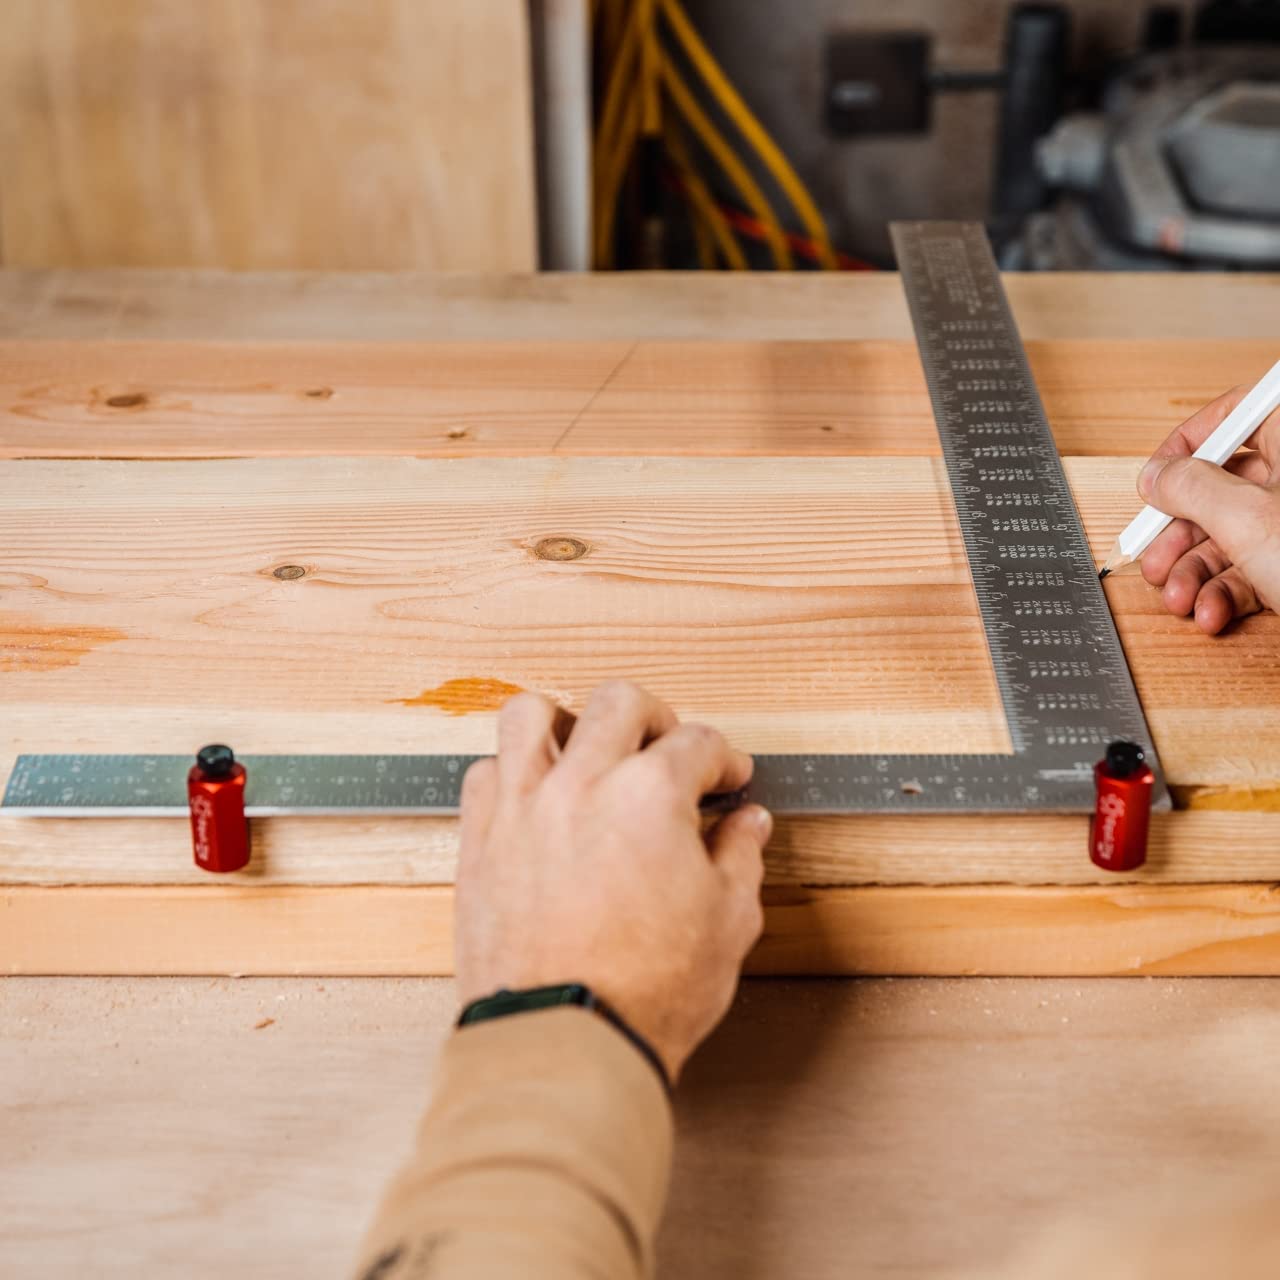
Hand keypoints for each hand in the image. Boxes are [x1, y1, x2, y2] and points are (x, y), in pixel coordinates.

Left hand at [454, 680, 771, 1081]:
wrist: (566, 1040)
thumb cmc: (645, 991)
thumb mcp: (728, 922)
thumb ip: (739, 858)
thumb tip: (746, 826)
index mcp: (650, 794)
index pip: (697, 742)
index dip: (723, 758)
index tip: (726, 777)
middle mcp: (582, 784)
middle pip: (619, 702)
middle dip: (655, 718)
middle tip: (666, 748)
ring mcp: (523, 807)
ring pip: (531, 713)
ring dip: (566, 720)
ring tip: (586, 747)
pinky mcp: (480, 839)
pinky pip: (486, 772)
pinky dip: (513, 771)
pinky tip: (537, 795)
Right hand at [1136, 384, 1279, 633]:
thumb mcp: (1247, 519)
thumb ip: (1190, 488)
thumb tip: (1158, 475)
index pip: (1233, 416)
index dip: (1183, 449)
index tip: (1153, 484)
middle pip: (1221, 486)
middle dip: (1180, 533)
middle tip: (1153, 557)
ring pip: (1231, 535)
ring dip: (1194, 572)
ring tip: (1181, 598)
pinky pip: (1252, 569)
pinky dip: (1224, 593)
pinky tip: (1212, 613)